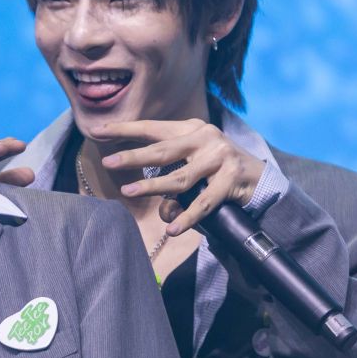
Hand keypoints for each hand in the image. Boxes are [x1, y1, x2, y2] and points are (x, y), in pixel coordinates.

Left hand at [94, 118, 264, 235]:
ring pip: (179, 179)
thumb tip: (162, 210)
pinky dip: (187, 218)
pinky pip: (203, 203)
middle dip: (133, 157)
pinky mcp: (231, 179)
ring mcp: (219, 158)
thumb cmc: (214, 172)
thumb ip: (171, 183)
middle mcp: (205, 138)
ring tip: (129, 192)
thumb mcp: (190, 169)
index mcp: (190, 129)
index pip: (152, 128)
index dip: (125, 130)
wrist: (259, 178)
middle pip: (161, 151)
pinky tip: (171, 229)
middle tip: (108, 162)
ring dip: (153, 187)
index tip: (97, 130)